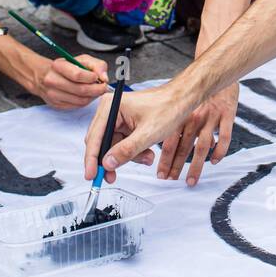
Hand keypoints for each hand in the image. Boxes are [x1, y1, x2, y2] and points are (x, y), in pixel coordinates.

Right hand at [37, 54, 108, 109]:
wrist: (44, 76)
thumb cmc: (65, 67)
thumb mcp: (82, 59)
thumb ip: (97, 65)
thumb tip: (104, 78)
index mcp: (58, 66)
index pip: (78, 75)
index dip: (92, 78)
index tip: (99, 77)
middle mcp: (52, 80)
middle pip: (81, 90)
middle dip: (97, 89)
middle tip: (103, 87)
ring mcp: (53, 94)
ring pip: (80, 101)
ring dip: (92, 96)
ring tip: (95, 90)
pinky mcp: (56, 104)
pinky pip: (77, 106)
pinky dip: (86, 101)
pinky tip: (86, 95)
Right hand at [82, 82, 198, 184]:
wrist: (183, 100)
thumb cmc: (168, 107)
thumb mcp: (148, 133)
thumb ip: (126, 150)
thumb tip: (107, 163)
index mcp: (110, 106)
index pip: (95, 137)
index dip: (92, 159)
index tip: (92, 175)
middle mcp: (110, 111)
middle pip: (101, 144)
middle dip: (112, 160)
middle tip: (113, 176)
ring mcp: (118, 118)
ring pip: (114, 147)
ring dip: (129, 157)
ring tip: (146, 157)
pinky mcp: (126, 125)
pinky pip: (123, 145)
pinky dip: (134, 152)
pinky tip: (147, 153)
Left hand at [158, 83, 237, 185]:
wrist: (218, 70)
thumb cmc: (197, 90)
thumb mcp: (180, 103)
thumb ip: (173, 123)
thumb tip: (161, 146)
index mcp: (181, 114)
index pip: (169, 141)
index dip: (164, 159)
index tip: (160, 174)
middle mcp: (195, 116)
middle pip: (184, 147)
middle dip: (176, 167)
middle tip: (171, 180)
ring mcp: (212, 116)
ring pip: (203, 146)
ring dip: (196, 166)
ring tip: (191, 180)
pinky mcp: (228, 114)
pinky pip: (225, 137)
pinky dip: (220, 151)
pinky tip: (214, 161)